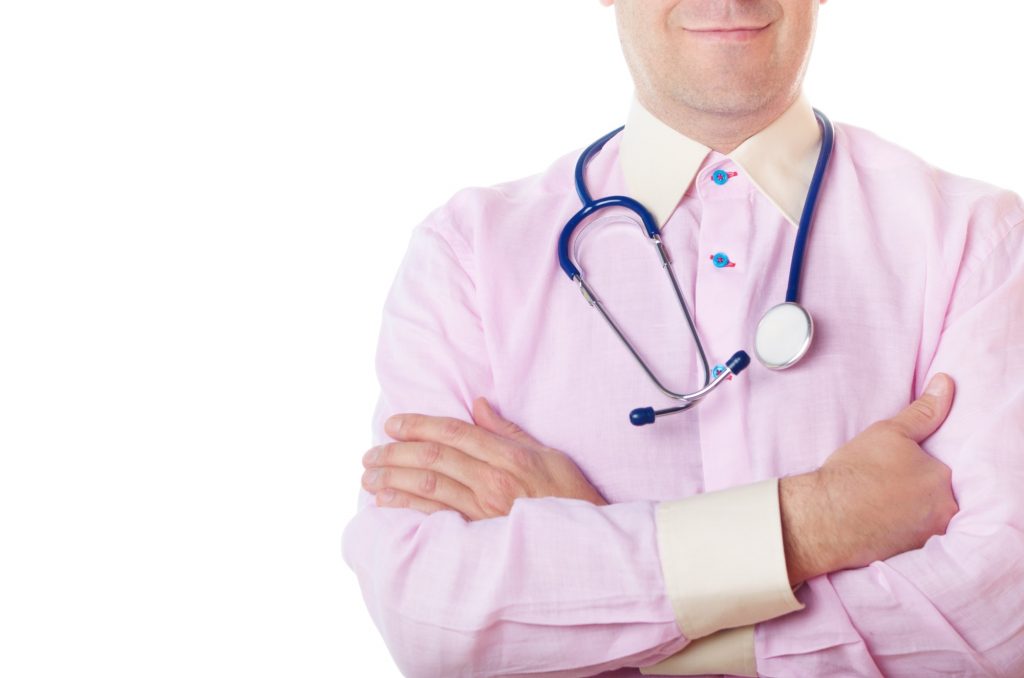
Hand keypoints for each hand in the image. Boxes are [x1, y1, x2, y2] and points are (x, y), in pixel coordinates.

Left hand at [361, 397, 608, 519]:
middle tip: (371, 453)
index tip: (393, 424)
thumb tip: (478, 405)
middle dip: (395, 453)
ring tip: (369, 476)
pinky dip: (406, 509)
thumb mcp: (549, 455)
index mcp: (509, 458)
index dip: (419, 425)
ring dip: (393, 480)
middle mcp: (493, 482)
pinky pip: (435, 520)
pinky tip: (386, 504)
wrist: (587, 547)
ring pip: (428, 489)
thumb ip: (509, 431)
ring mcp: (484, 513)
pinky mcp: (478, 538)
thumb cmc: (572, 498)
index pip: (454, 433)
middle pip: (433, 459)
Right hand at [781, 373, 959, 584]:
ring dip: (908, 510)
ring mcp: (926, 538)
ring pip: (924, 516)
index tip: (894, 467)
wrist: (823, 517)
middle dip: (916, 489)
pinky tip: (876, 519)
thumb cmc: (855, 472)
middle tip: (883, 484)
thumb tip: (947, 383)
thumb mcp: (889, 432)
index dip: (916, 465)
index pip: (941, 468)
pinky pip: (910, 536)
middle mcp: (944, 512)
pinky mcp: (908, 555)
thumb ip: (923, 411)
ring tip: (878, 501)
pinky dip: (897, 528)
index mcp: (944, 480)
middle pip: (937, 495)